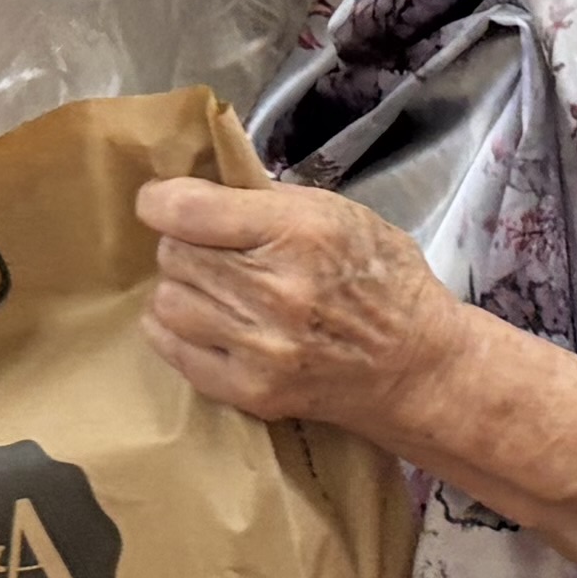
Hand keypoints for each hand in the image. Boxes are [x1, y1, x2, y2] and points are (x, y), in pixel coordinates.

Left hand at [137, 179, 467, 442]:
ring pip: (167, 300)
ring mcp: (260, 347)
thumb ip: (268, 200)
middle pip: (172, 254)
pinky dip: (180, 329)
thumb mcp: (340, 213)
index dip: (160, 200)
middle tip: (212, 249)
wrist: (415, 366)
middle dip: (184, 243)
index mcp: (298, 234)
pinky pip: (173, 348)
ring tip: (216, 287)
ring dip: (184, 288)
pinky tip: (208, 320)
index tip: (162, 202)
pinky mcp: (249, 390)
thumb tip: (204, 187)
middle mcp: (274, 292)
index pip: (187, 211)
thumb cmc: (382, 280)